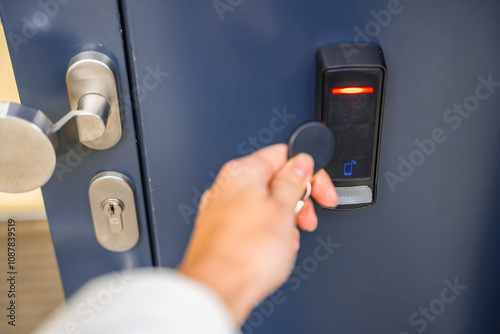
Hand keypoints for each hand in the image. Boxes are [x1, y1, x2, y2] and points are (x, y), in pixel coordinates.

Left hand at [178, 144, 336, 323]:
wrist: (216, 290)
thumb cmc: (244, 253)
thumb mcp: (283, 210)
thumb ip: (293, 181)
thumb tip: (301, 163)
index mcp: (242, 172)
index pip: (284, 155)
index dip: (308, 173)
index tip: (320, 192)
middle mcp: (228, 187)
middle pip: (275, 181)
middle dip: (297, 200)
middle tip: (306, 219)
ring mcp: (222, 210)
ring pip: (266, 207)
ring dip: (284, 222)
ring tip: (284, 241)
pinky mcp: (222, 232)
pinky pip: (254, 226)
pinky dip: (267, 235)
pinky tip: (270, 251)